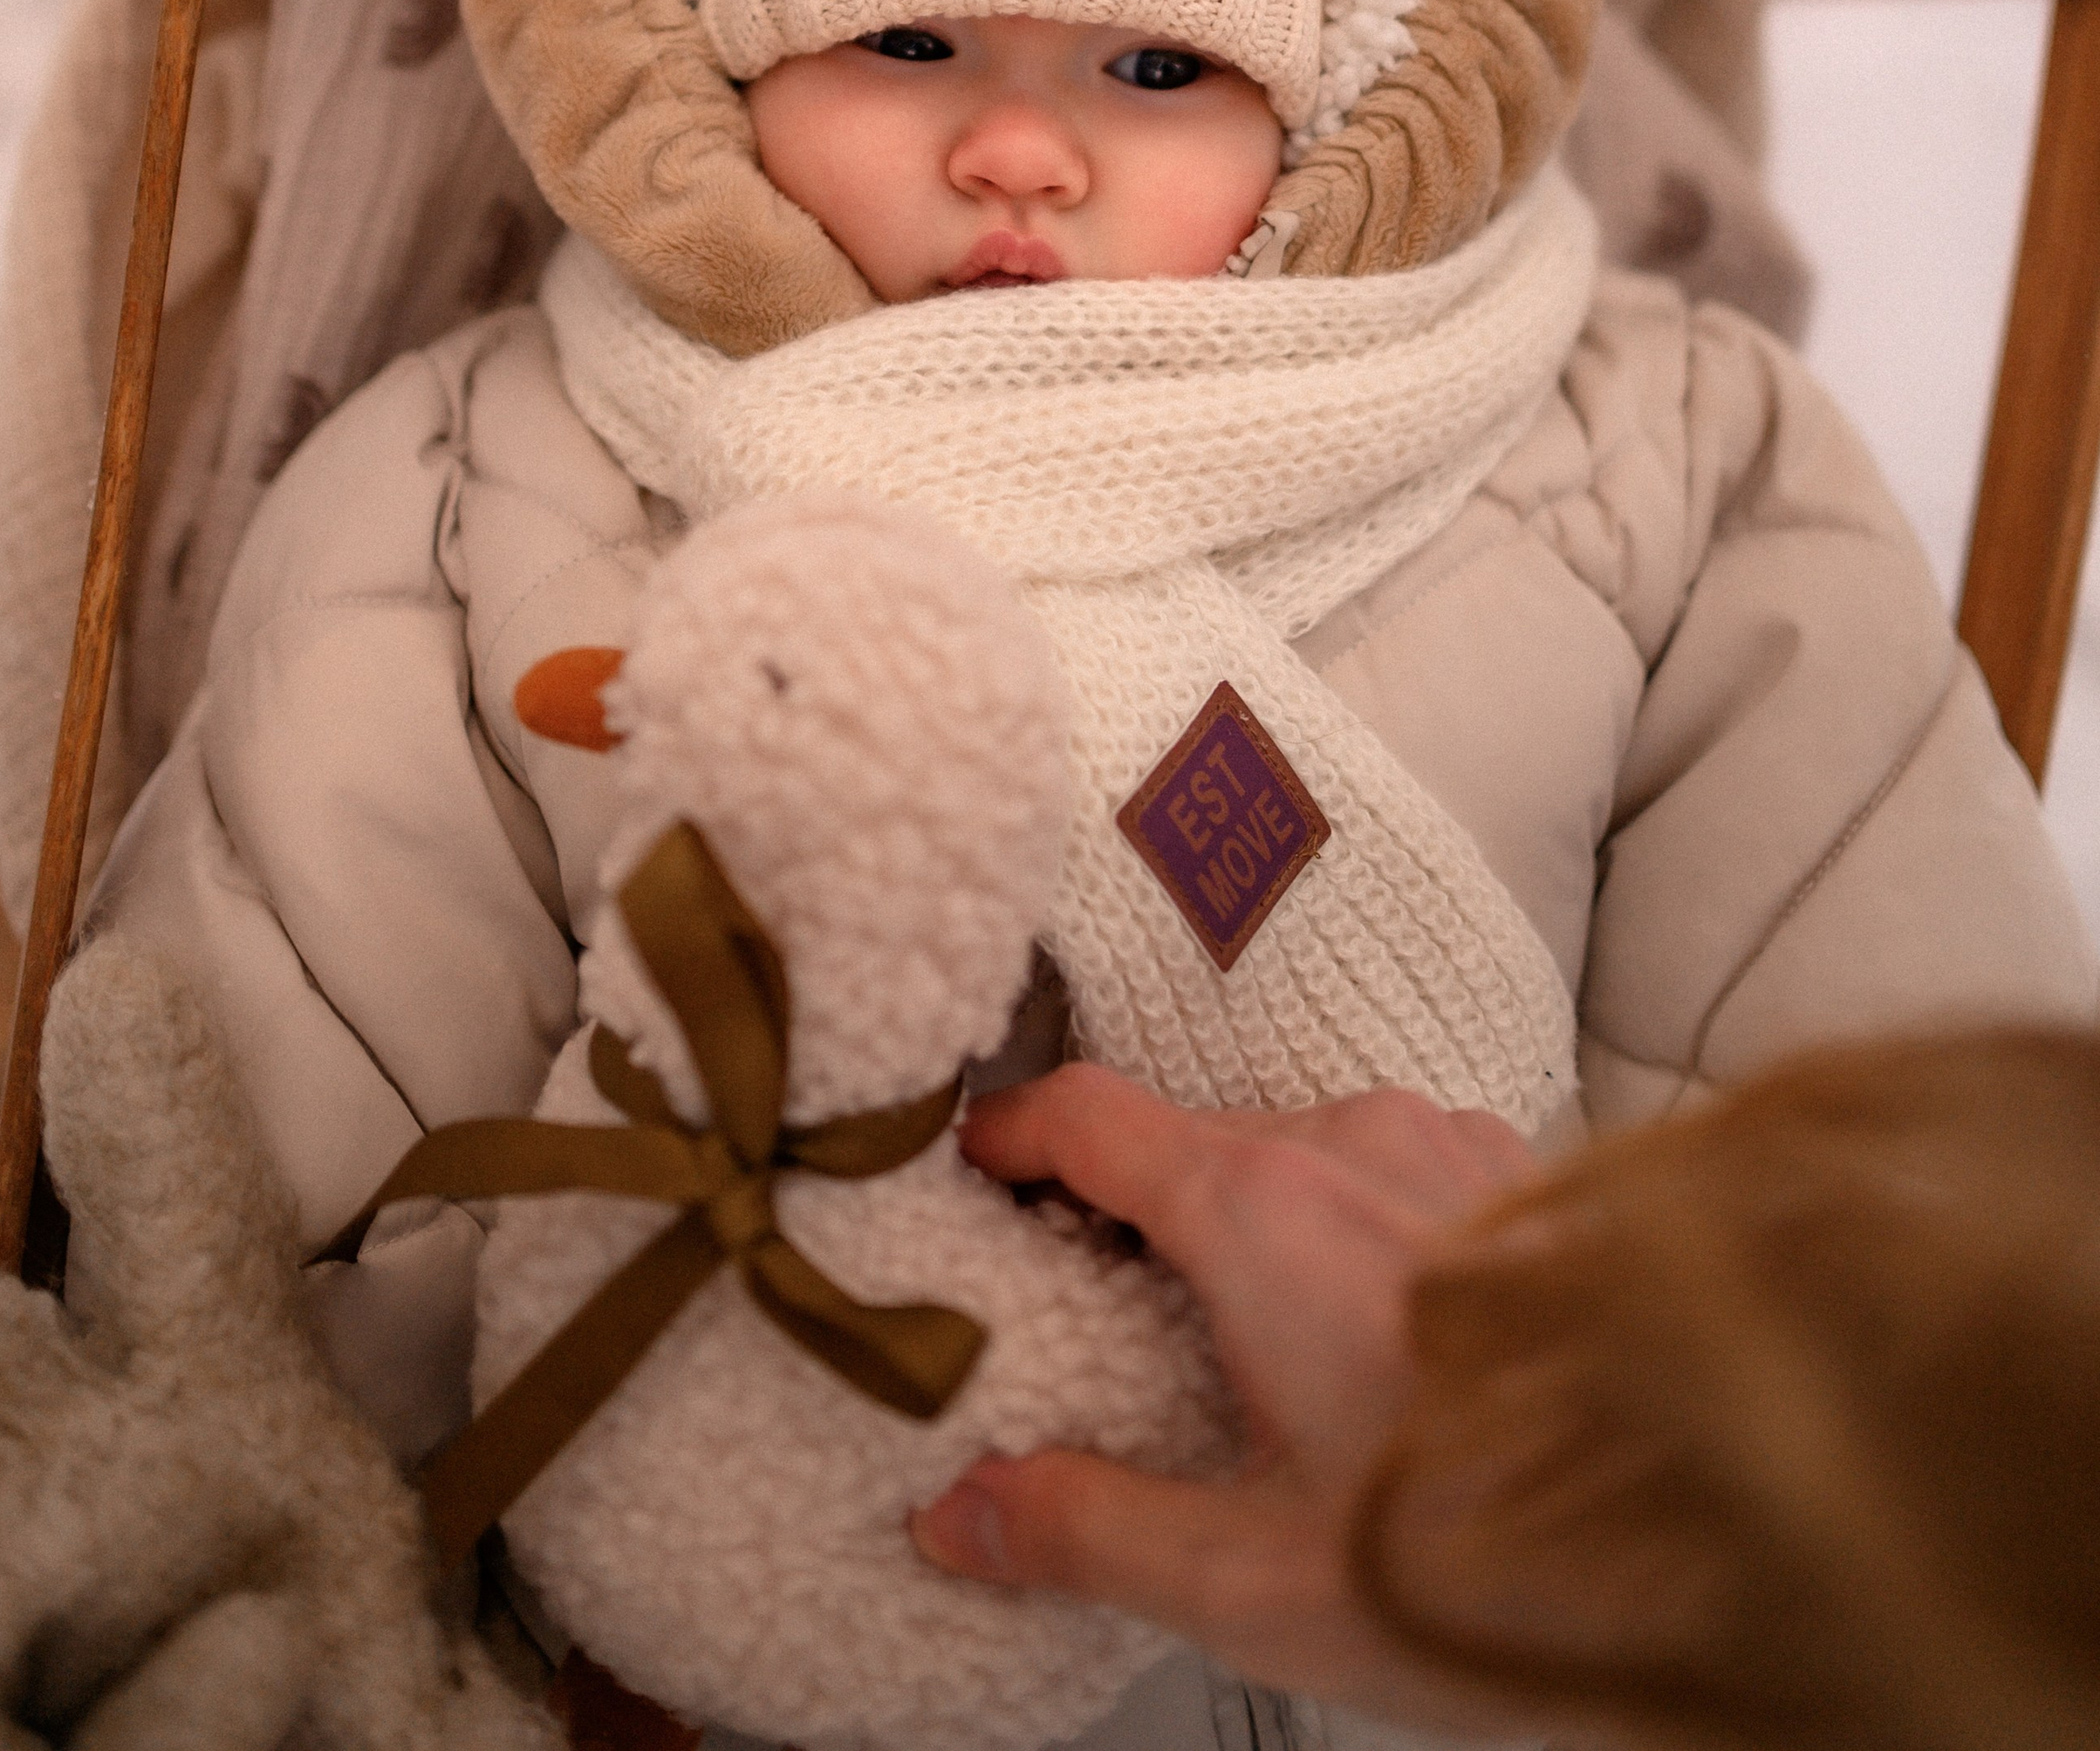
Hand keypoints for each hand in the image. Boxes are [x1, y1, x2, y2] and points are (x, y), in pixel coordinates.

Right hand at [909, 1063, 1532, 1727]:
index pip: (1087, 1112)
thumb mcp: (1258, 1584)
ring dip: (1250, 1216)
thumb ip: (1088, 1530)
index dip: (1009, 1133)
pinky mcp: (1532, 1178)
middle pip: (1191, 1134)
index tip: (967, 1165)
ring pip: (1301, 1144)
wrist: (1741, 1539)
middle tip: (1089, 1299)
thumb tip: (956, 1512)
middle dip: (1128, 1206)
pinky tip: (1367, 1331)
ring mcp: (1453, 1146)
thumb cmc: (1506, 1563)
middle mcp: (1355, 1138)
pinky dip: (1348, 1221)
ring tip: (1235, 1336)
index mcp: (1262, 1209)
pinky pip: (1397, 1166)